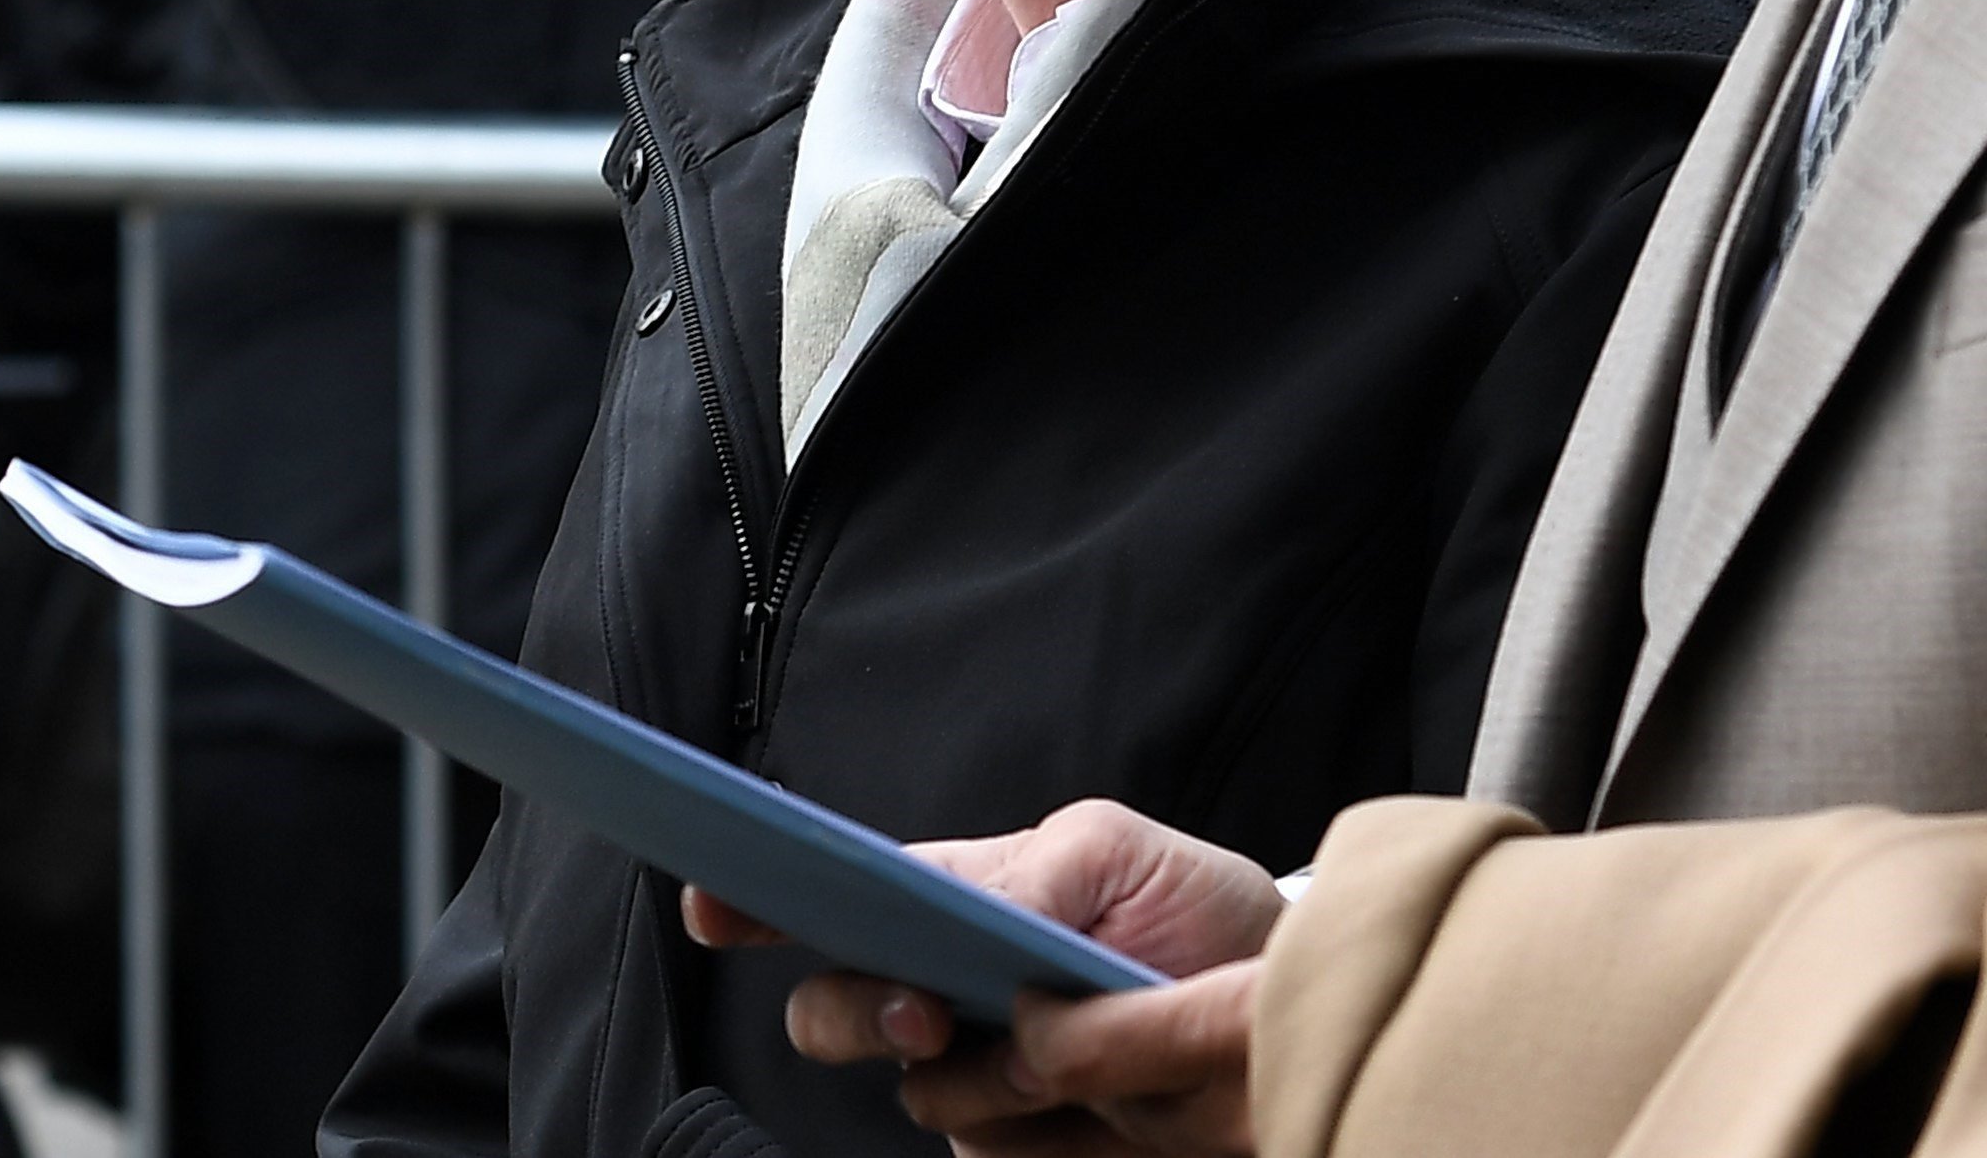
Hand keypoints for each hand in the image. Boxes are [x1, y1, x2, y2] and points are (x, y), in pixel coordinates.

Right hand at [692, 800, 1284, 1157]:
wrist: (1271, 1007)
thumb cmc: (1190, 912)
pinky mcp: (1015, 1150)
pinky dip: (1043, 1130)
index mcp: (955, 900)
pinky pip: (991, 1154)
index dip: (757, 902)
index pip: (833, 900)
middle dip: (863, 1012)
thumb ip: (1033, 876)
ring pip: (920, 1094)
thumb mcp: (1124, 858)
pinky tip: (1098, 1099)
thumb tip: (963, 912)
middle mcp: (941, 995)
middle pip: (831, 1013)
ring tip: (1078, 1042)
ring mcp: (972, 1078)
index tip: (714, 900)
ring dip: (993, 1073)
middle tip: (929, 1011)